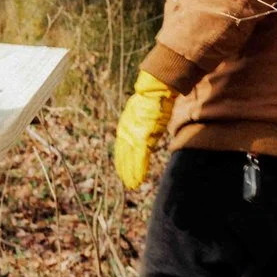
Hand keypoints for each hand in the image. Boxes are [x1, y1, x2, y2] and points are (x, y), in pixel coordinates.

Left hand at [112, 72, 177, 189]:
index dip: (124, 159)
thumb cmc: (152, 99)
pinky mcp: (142, 139)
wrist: (154, 92)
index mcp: (126, 127)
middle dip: (126, 170)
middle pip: (124, 156)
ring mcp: (134, 137)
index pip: (123, 147)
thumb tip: (150, 117)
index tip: (124, 169)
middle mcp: (127, 134)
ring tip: (132, 185)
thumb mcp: (144, 110)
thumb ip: (144, 120)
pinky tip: (137, 180)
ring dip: (131, 174)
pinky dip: (138, 170)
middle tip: (127, 182)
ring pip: (130, 161)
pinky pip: (139, 159)